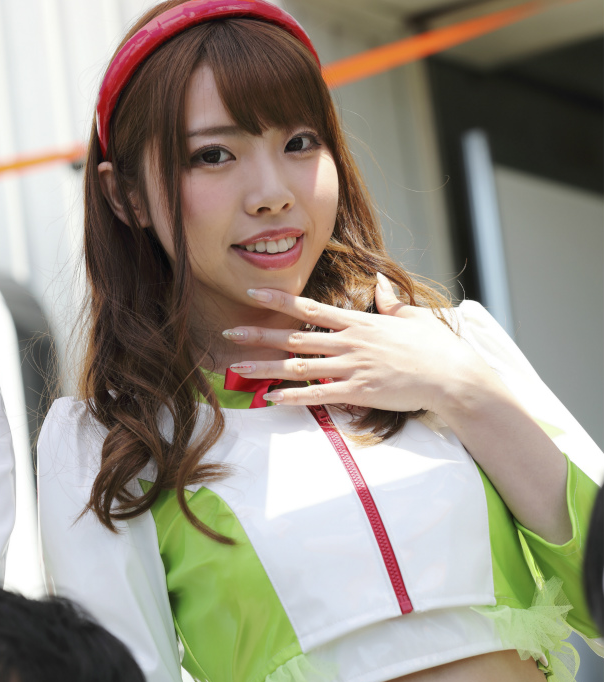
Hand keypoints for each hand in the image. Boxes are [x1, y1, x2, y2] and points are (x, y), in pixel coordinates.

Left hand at [226, 274, 487, 415]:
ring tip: (238, 366)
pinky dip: (293, 396)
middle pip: (295, 335)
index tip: (253, 294)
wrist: (452, 377)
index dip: (278, 300)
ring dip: (266, 365)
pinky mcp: (359, 391)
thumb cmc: (437, 348)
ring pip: (300, 364)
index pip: (310, 308)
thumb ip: (391, 303)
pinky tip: (270, 397)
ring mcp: (353, 367)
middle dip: (259, 333)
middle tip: (229, 331)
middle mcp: (350, 341)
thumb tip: (381, 284)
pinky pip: (319, 394)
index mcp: (359, 322)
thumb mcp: (414, 317)